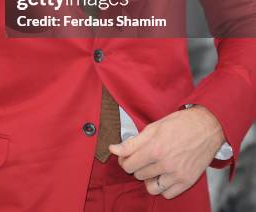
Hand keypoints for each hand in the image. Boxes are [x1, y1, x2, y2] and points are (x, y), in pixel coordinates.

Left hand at [109, 105, 225, 198]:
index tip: (126, 156)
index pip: (128, 164)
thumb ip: (132, 142)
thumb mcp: (153, 127)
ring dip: (148, 178)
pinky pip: (167, 194)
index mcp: (155, 147)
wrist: (207, 126)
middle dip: (136, 166)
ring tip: (153, 167)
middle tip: (142, 157)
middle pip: (138, 174)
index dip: (124, 160)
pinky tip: (164, 174)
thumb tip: (113, 149)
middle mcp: (165, 163)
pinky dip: (163, 186)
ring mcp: (177, 174)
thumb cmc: (180, 124)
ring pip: (150, 187)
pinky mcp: (187, 181)